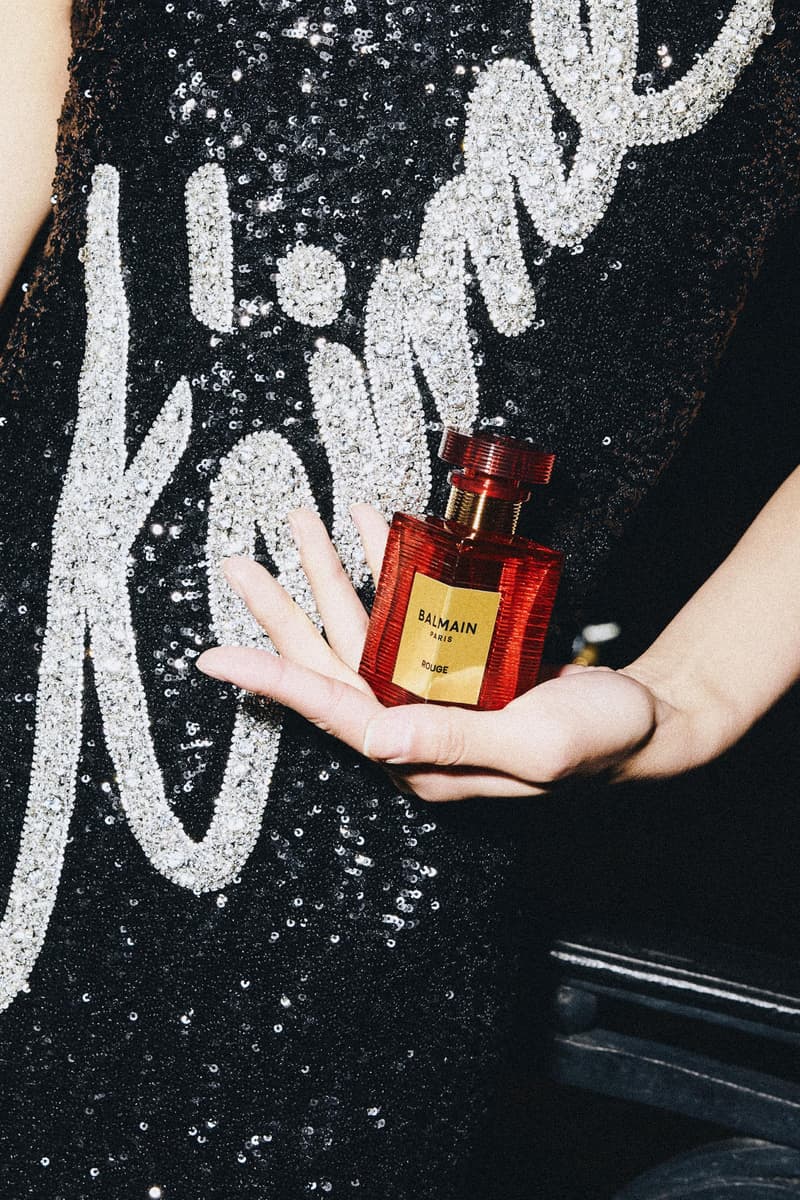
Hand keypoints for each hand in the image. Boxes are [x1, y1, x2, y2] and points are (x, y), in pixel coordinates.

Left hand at [196, 505, 663, 800]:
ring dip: (330, 576)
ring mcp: (431, 692)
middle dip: (284, 610)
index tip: (216, 656)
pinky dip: (388, 571)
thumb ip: (453, 742)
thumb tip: (371, 738)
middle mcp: (413, 724)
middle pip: (331, 661)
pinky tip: (373, 532)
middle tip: (238, 563)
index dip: (274, 680)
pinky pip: (406, 613)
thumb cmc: (596, 741)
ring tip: (302, 525)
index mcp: (419, 754)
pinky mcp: (455, 664)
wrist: (645, 722)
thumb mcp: (532, 745)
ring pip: (361, 629)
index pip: (332, 711)